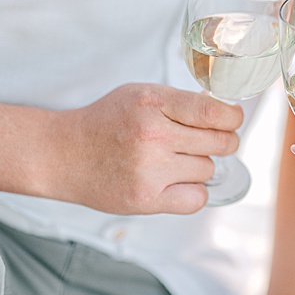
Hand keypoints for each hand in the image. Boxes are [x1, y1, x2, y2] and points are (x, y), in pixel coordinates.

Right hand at [53, 83, 242, 214]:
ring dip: (199, 166)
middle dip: (222, 142)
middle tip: (205, 143)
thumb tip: (227, 114)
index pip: (216, 113)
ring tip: (172, 161)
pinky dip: (193, 192)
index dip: (233, 118)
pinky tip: (175, 183)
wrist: (61, 154)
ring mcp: (149, 169)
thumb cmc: (107, 122)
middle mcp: (152, 136)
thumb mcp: (142, 95)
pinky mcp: (145, 199)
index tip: (232, 121)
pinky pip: (197, 199)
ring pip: (208, 170)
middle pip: (221, 143)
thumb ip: (182, 103)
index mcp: (153, 103)